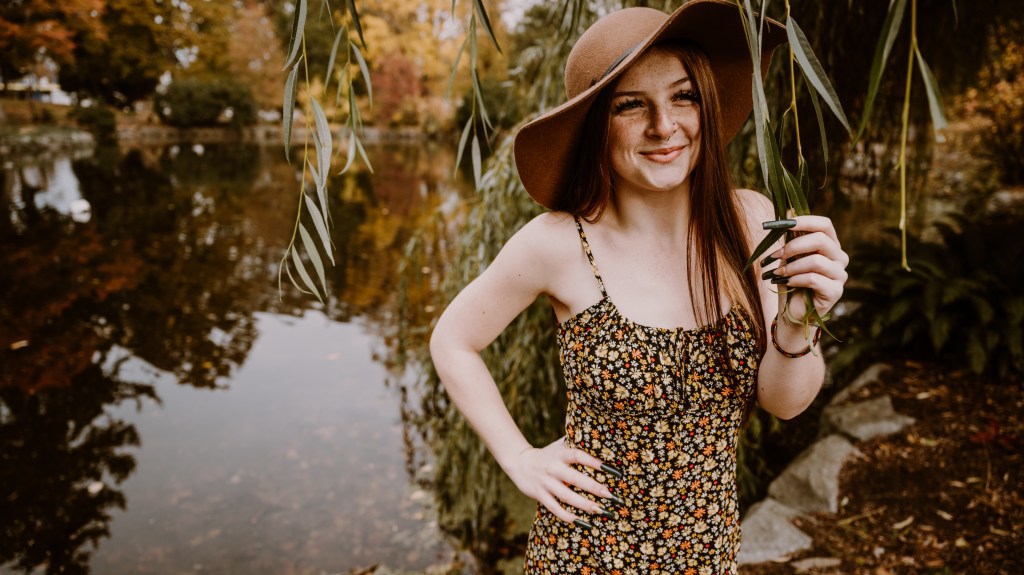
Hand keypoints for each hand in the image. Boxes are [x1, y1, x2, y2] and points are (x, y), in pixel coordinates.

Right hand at [503, 436, 618, 524]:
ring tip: (598, 510)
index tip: (609, 468)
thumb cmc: (547, 454)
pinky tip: (579, 521)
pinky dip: (566, 515)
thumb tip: (597, 438)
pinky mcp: (539, 494)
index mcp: (559, 454)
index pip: (577, 455)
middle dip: (593, 487)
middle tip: (609, 495)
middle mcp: (553, 468)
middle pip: (575, 478)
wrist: (519, 462)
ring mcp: (546, 482)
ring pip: (566, 495)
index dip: (592, 461)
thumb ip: (574, 442)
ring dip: (583, 504)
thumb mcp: (558, 446)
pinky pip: (554, 507)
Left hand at [761, 215, 848, 320]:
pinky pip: (814, 279)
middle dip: (793, 246)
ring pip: (816, 261)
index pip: (824, 224)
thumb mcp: (788, 257)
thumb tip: (789, 211)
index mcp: (830, 245)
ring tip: (779, 273)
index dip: (805, 221)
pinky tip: (788, 283)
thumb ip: (791, 237)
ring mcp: (840, 275)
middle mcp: (839, 257)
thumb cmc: (792, 281)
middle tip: (774, 255)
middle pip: (821, 240)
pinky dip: (796, 279)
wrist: (793, 311)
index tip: (783, 223)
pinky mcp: (836, 291)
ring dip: (792, 266)